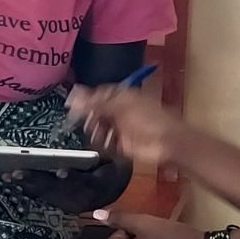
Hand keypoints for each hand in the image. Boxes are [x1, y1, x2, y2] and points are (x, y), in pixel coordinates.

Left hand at [1, 160, 127, 212]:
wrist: (114, 189)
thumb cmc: (111, 167)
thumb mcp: (111, 155)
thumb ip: (100, 148)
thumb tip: (92, 131)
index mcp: (97, 185)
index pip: (84, 182)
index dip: (71, 178)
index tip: (60, 173)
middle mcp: (83, 199)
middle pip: (58, 190)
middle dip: (36, 181)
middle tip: (16, 172)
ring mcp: (71, 205)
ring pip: (47, 195)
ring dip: (26, 186)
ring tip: (8, 176)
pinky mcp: (62, 205)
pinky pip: (44, 197)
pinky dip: (29, 188)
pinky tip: (15, 181)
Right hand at [67, 85, 182, 168]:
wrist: (167, 143)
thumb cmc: (150, 120)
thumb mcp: (120, 107)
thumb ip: (96, 103)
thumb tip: (75, 95)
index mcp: (122, 96)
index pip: (99, 94)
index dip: (86, 98)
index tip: (72, 103)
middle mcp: (121, 111)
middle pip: (97, 112)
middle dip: (90, 117)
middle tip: (84, 120)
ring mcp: (122, 128)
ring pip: (100, 128)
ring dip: (96, 131)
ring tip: (96, 132)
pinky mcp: (123, 144)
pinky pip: (107, 144)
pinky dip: (104, 144)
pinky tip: (104, 143)